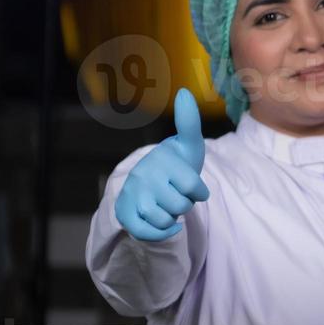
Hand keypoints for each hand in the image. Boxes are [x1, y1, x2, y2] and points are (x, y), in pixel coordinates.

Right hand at [113, 88, 210, 241]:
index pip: (193, 188)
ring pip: (165, 220)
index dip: (198, 191)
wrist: (150, 182)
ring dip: (173, 218)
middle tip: (176, 194)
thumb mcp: (188, 144)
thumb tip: (183, 91)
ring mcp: (133, 196)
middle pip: (180, 206)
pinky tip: (168, 225)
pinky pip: (147, 233)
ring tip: (167, 205)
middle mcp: (143, 176)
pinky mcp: (125, 214)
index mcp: (161, 160)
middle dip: (185, 204)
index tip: (193, 186)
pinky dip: (161, 233)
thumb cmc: (175, 163)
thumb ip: (189, 121)